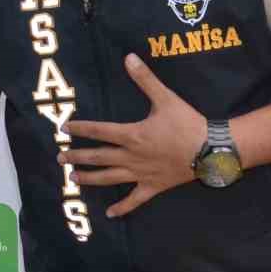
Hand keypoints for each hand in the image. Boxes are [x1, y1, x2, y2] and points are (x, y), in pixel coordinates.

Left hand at [61, 53, 206, 218]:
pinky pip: (134, 200)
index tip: (64, 128)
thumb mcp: (166, 98)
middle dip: (77, 156)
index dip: (80, 129)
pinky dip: (122, 207)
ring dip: (90, 179)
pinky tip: (110, 214)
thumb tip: (129, 57)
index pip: (99, 131)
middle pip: (98, 157)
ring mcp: (141, 174)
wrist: (211, 150)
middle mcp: (131, 157)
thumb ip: (145, 79)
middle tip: (60, 157)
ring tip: (73, 179)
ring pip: (109, 178)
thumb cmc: (188, 123)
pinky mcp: (153, 187)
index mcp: (132, 135)